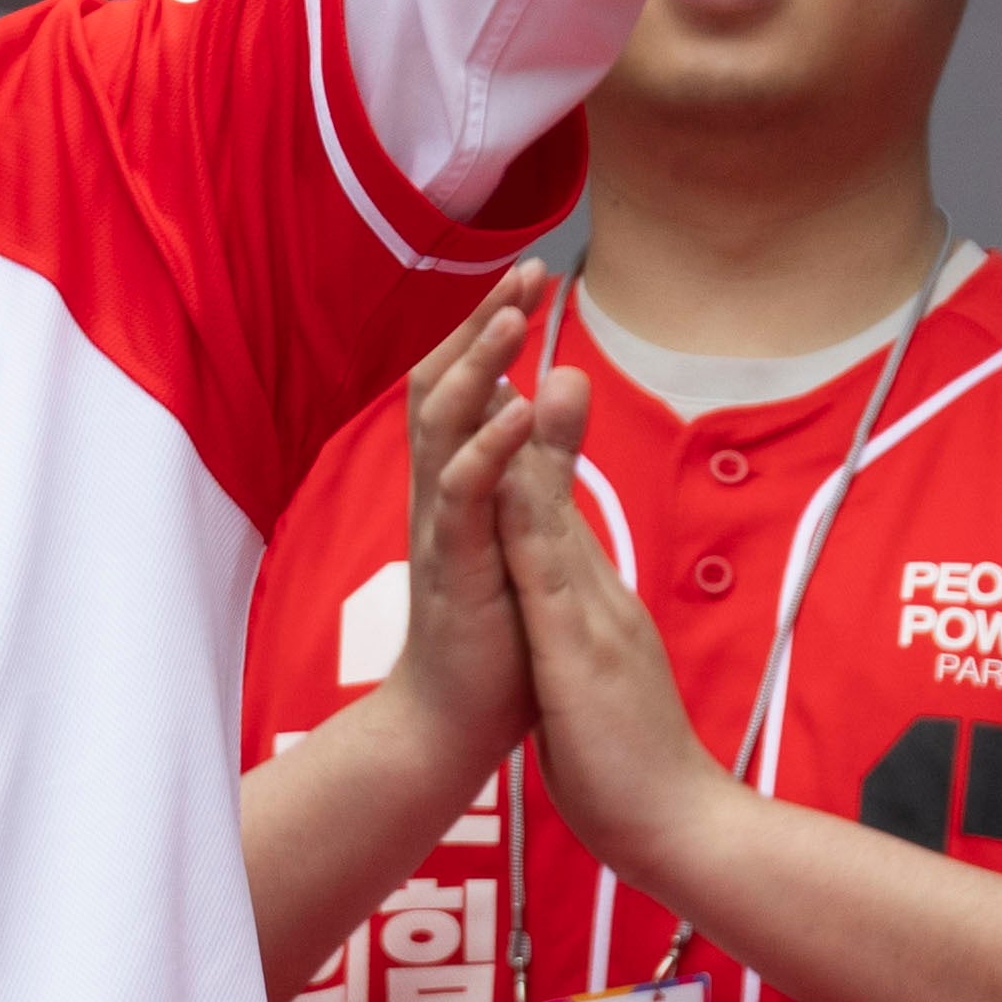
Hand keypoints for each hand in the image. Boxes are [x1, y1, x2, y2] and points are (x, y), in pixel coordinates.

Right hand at [372, 268, 548, 779]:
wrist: (454, 729)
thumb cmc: (495, 637)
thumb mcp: (531, 529)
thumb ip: (547, 461)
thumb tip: (559, 381)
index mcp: (460, 485)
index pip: (467, 386)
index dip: (491, 328)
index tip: (529, 275)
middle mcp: (442, 496)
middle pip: (445, 388)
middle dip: (483, 327)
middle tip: (523, 273)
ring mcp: (444, 531)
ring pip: (446, 430)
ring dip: (480, 371)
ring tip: (513, 321)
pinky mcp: (457, 572)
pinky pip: (464, 500)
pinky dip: (488, 451)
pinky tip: (517, 414)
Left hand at [490, 370, 748, 902]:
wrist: (680, 825)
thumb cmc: (630, 759)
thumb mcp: (599, 672)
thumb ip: (587, 626)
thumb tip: (574, 594)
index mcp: (593, 598)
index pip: (557, 503)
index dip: (534, 436)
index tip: (512, 367)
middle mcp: (598, 590)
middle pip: (560, 483)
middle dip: (537, 402)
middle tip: (522, 316)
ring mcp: (596, 613)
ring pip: (556, 509)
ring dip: (536, 433)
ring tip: (518, 358)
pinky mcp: (584, 649)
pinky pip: (551, 573)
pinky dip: (532, 517)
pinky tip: (512, 471)